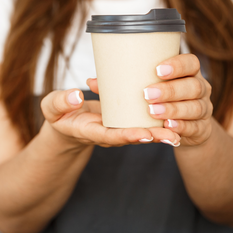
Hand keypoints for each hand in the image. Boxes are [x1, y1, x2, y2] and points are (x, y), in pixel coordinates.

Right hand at [40, 89, 180, 148]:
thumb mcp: (52, 107)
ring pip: (141, 133)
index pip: (110, 135)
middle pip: (132, 137)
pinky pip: (142, 124)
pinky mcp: (124, 123)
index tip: (143, 134)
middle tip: (173, 137)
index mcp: (90, 131)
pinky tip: (176, 120)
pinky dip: (158, 124)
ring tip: (180, 133)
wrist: (66, 123)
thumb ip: (61, 102)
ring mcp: (117, 130)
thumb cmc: (59, 113)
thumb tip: (76, 94)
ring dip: (160, 134)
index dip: (127, 135)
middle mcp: (108, 134)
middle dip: (152, 138)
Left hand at [88, 54, 212, 146]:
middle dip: (171, 90)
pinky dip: (182, 127)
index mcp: (188, 72)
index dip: (177, 65)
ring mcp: (203, 109)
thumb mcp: (144, 88)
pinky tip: (169, 127)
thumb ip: (121, 85)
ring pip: (195, 107)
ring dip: (174, 110)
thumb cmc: (159, 100)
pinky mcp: (201, 129)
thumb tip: (92, 82)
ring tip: (154, 112)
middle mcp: (200, 88)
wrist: (183, 127)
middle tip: (147, 95)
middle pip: (194, 86)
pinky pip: (195, 128)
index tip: (157, 69)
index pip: (190, 62)